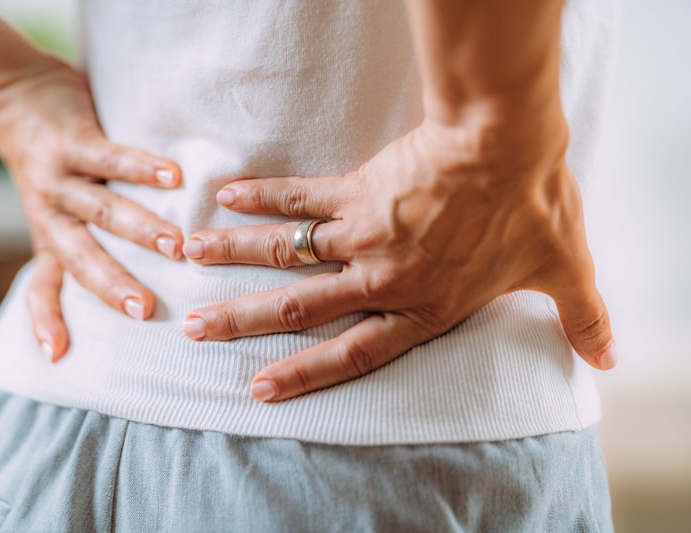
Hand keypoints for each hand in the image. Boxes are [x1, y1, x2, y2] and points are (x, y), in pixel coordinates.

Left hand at [0, 59, 182, 360]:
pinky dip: (142, 167)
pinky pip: (110, 156)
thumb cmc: (49, 158)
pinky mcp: (73, 141)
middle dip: (113, 286)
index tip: (57, 356)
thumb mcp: (54, 205)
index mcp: (48, 234)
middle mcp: (51, 213)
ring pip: (101, 210)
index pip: (42, 285)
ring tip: (178, 246)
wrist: (10, 93)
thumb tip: (141, 269)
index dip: (46, 319)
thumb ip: (86, 234)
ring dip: (140, 230)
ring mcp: (60, 178)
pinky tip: (174, 176)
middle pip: (80, 257)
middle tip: (148, 311)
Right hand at [182, 121, 615, 401]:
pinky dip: (263, 197)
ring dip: (234, 256)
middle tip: (197, 328)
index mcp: (423, 307)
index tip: (260, 388)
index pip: (352, 351)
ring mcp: (363, 234)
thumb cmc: (534, 206)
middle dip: (244, 322)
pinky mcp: (357, 191)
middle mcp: (383, 279)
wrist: (508, 143)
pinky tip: (227, 196)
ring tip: (187, 255)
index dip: (304, 373)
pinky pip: (300, 197)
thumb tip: (609, 358)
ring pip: (286, 252)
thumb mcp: (562, 270)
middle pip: (300, 308)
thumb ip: (581, 318)